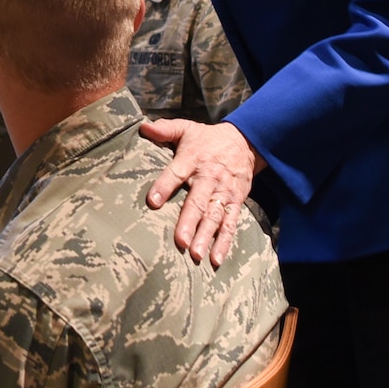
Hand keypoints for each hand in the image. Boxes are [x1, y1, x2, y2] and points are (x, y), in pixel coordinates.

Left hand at [140, 119, 263, 266]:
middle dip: (189, 222)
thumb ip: (165, 129)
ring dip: (205, 236)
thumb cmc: (207, 139)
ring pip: (214, 216)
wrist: (245, 142)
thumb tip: (143, 127)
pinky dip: (224, 243)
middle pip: (198, 201)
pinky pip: (230, 224)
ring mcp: (223, 192)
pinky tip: (215, 260)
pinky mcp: (235, 202)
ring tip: (195, 255)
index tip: (153, 202)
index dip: (164, 186)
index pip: (176, 173)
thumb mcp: (187, 129)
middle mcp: (209, 178)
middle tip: (180, 241)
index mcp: (193, 159)